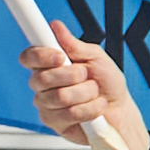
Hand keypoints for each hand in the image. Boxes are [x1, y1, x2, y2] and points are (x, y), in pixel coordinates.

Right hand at [22, 26, 149, 149]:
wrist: (120, 110)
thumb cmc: (108, 83)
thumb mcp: (95, 57)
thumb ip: (74, 44)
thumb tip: (56, 26)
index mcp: (49, 65)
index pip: (29, 57)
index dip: (41, 56)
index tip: (61, 57)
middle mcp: (43, 85)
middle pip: (41, 79)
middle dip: (72, 76)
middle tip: (86, 76)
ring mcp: (47, 105)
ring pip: (59, 97)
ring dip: (86, 93)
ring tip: (94, 94)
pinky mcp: (55, 123)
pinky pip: (69, 114)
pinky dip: (90, 109)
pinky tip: (94, 108)